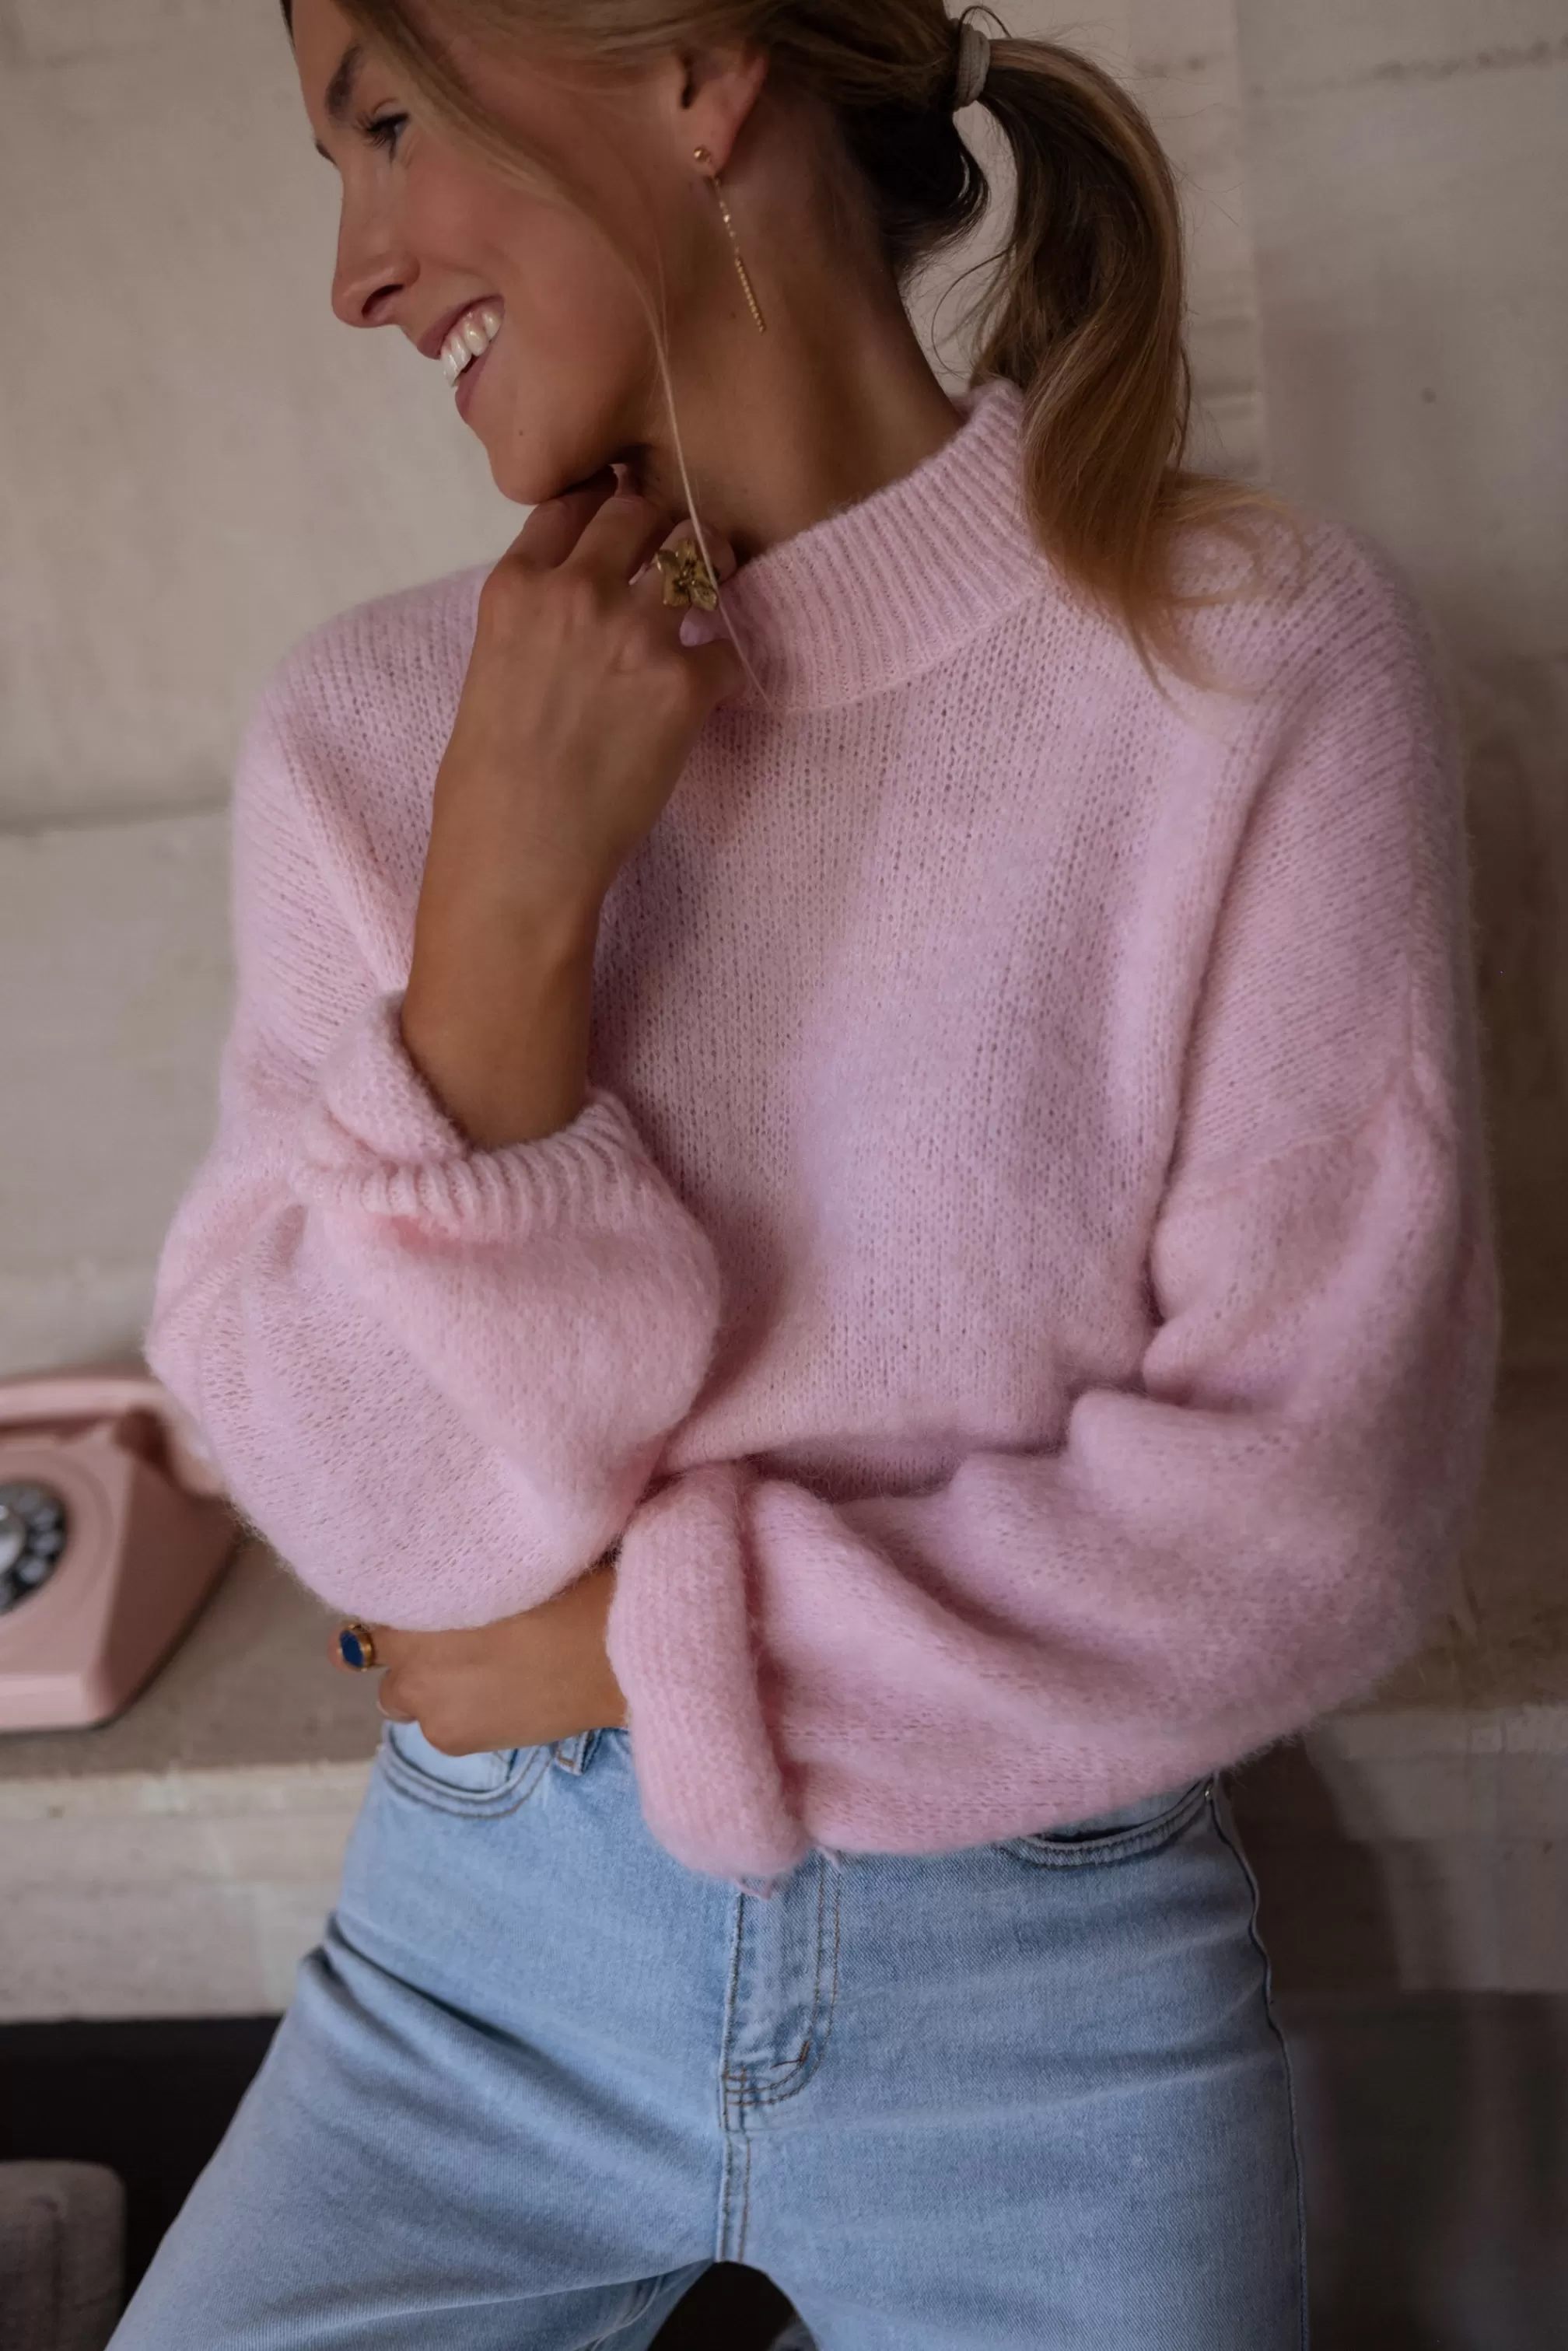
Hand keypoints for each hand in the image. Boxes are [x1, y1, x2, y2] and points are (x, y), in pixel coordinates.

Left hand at [333, 1561, 627, 1754]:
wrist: (608, 1651)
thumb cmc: (570, 1584)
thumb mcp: (503, 1560)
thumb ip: (455, 1567)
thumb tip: (431, 1580)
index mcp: (416, 1595)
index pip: (371, 1600)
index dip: (395, 1599)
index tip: (416, 1598)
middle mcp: (404, 1650)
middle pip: (369, 1652)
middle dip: (401, 1646)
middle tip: (448, 1638)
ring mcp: (423, 1698)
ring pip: (399, 1696)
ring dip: (424, 1685)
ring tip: (475, 1675)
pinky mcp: (448, 1737)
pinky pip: (434, 1725)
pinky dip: (454, 1714)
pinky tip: (496, 1699)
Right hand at [417, 471, 744, 942]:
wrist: (520, 853)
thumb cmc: (490, 781)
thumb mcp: (489, 669)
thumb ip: (532, 616)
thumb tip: (575, 597)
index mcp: (516, 586)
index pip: (572, 501)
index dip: (605, 500)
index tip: (624, 510)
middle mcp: (576, 593)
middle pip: (641, 512)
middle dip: (664, 526)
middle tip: (681, 551)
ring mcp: (634, 634)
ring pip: (699, 558)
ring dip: (713, 569)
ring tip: (718, 589)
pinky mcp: (684, 684)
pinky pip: (732, 648)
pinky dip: (731, 664)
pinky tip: (718, 682)